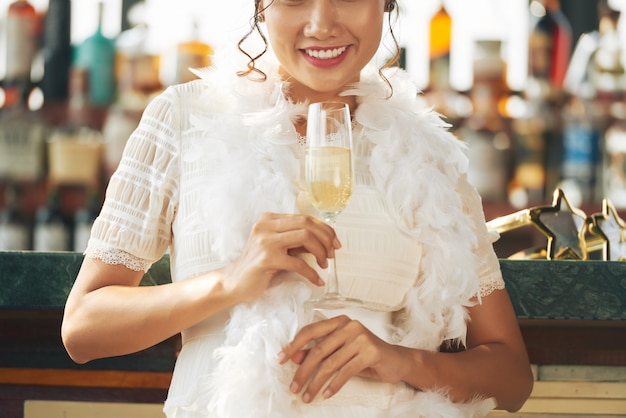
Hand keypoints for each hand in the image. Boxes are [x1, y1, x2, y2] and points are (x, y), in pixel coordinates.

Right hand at [221, 212, 339, 302]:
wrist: (235, 282)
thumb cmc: (260, 265)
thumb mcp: (280, 247)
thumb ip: (297, 240)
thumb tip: (327, 240)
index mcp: (270, 219)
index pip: (305, 217)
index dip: (325, 229)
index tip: (335, 243)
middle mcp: (266, 225)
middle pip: (307, 224)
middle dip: (326, 238)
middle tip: (332, 253)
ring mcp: (265, 241)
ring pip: (305, 237)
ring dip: (320, 252)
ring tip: (324, 264)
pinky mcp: (266, 258)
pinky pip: (298, 263)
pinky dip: (312, 272)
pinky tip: (317, 280)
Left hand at [278, 315, 409, 402]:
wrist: (396, 361)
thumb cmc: (365, 355)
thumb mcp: (340, 351)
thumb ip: (320, 351)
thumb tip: (295, 357)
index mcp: (339, 321)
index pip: (311, 330)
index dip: (294, 345)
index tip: (281, 359)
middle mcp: (349, 325)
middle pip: (318, 350)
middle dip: (303, 372)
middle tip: (293, 387)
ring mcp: (361, 338)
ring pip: (330, 364)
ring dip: (316, 383)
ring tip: (307, 396)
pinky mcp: (370, 352)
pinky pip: (346, 372)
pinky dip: (334, 386)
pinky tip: (326, 394)